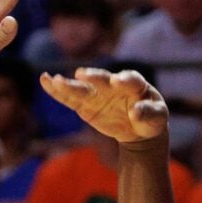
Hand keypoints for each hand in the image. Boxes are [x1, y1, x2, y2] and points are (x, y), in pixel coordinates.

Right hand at [39, 65, 170, 144]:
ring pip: (82, 88)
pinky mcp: (86, 104)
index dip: (124, 79)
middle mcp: (114, 84)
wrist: (138, 128)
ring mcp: (98, 93)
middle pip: (103, 79)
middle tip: (82, 74)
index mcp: (135, 85)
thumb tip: (136, 113)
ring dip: (69, 84)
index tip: (117, 80)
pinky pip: (70, 98)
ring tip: (54, 79)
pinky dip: (57, 91)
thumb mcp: (156, 118)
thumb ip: (149, 114)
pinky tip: (45, 81)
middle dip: (93, 77)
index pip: (131, 79)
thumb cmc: (150, 119)